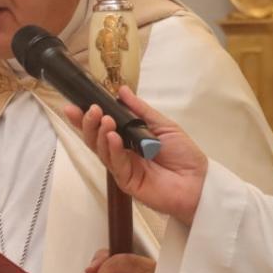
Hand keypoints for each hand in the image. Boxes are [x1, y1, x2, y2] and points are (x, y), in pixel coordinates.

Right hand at [64, 86, 208, 226]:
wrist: (198, 182)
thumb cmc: (183, 155)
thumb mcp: (162, 125)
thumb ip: (140, 110)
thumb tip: (122, 90)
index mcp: (127, 140)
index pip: (101, 127)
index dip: (86, 118)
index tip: (74, 105)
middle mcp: (121, 153)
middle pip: (95, 139)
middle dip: (88, 124)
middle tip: (91, 110)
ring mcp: (122, 168)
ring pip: (101, 151)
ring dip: (99, 133)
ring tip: (104, 119)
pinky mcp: (127, 182)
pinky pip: (115, 164)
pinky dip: (112, 149)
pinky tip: (112, 137)